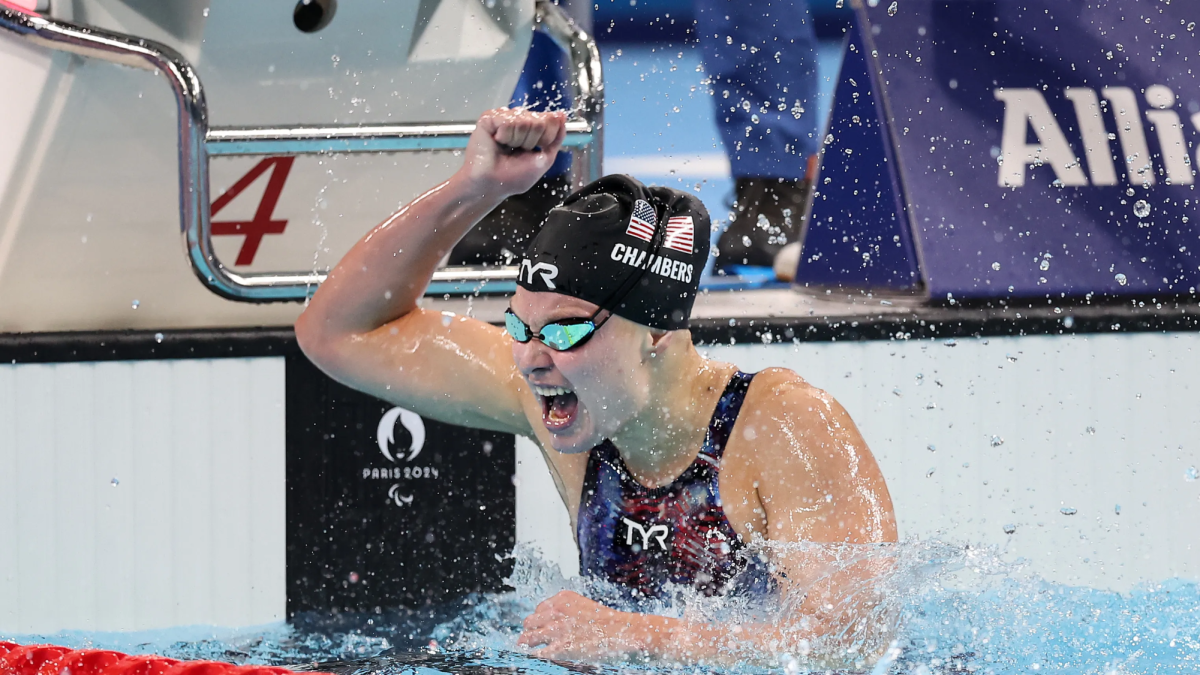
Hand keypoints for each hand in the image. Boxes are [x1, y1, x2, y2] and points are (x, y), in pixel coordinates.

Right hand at [458, 107, 567, 197]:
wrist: (492, 185)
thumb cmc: (514, 177)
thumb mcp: (545, 158)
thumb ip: (556, 137)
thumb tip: (563, 116)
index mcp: (532, 128)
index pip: (551, 120)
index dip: (546, 137)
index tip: (534, 151)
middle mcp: (519, 120)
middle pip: (539, 121)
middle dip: (532, 141)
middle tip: (518, 152)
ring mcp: (504, 117)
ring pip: (524, 120)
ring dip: (517, 141)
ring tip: (506, 149)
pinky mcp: (489, 118)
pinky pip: (507, 121)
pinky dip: (505, 136)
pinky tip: (497, 142)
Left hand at [517, 590, 650, 660]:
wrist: (622, 630)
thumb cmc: (608, 621)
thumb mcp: (583, 606)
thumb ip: (568, 610)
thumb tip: (558, 620)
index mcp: (562, 599)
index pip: (539, 609)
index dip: (540, 619)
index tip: (542, 625)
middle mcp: (556, 612)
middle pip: (530, 622)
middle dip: (531, 629)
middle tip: (532, 638)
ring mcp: (556, 630)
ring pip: (528, 637)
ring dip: (527, 643)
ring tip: (527, 647)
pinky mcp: (560, 647)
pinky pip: (537, 653)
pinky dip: (536, 655)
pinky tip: (538, 657)